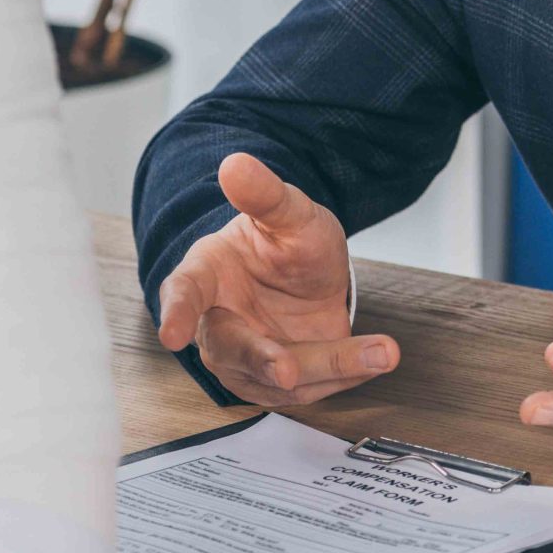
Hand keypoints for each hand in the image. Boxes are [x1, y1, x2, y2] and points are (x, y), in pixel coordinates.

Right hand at [155, 152, 398, 406]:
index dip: (176, 313)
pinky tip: (378, 355)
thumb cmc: (284, 243)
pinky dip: (350, 373)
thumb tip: (236, 164)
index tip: (170, 334)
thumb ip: (265, 196)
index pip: (183, 293)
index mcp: (205, 276)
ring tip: (381, 351)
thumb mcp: (288, 213)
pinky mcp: (282, 384)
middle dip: (263, 361)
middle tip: (285, 370)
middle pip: (234, 350)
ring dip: (332, 366)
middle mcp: (219, 327)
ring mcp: (249, 362)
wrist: (309, 275)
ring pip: (282, 376)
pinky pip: (314, 387)